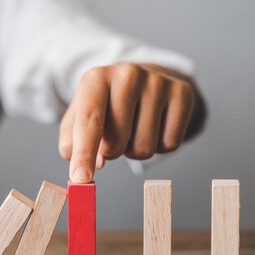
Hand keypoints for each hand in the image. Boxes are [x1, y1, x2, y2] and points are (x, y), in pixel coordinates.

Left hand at [59, 62, 200, 182]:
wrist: (143, 79)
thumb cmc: (108, 102)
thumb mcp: (81, 114)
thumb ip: (71, 139)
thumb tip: (77, 161)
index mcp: (97, 78)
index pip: (90, 121)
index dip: (84, 153)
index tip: (81, 179)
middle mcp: (128, 75)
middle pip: (117, 142)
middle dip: (113, 152)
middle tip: (115, 136)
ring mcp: (158, 82)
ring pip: (144, 148)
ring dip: (135, 150)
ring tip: (135, 128)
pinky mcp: (183, 93)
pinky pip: (169, 145)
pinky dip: (160, 146)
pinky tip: (155, 126)